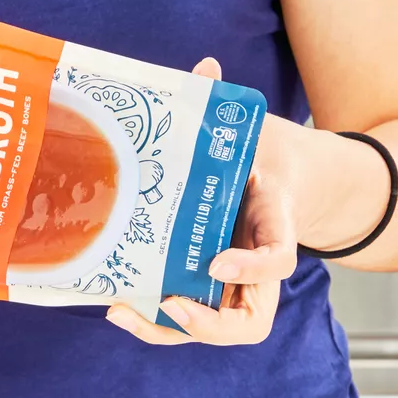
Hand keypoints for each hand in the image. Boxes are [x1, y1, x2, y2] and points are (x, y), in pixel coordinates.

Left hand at [105, 57, 299, 345]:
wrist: (280, 177)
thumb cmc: (263, 155)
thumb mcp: (253, 129)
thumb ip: (225, 103)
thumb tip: (205, 67)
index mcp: (275, 226)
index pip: (280, 257)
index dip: (252, 267)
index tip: (216, 259)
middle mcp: (257, 267)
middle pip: (251, 322)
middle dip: (211, 323)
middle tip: (172, 302)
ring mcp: (232, 284)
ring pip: (214, 329)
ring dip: (169, 330)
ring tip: (125, 310)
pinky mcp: (205, 288)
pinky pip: (184, 317)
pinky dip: (153, 320)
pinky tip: (116, 305)